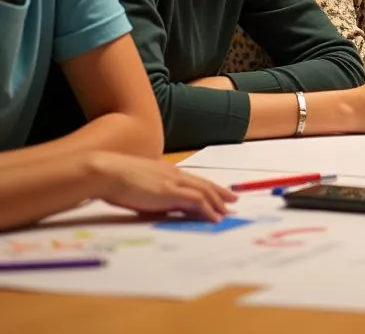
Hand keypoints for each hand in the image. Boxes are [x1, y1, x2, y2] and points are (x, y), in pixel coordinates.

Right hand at [86, 151, 236, 221]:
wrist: (108, 172)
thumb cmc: (116, 178)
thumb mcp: (138, 182)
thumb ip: (151, 189)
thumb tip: (155, 199)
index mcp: (167, 171)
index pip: (193, 179)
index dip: (208, 186)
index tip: (218, 193)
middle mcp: (174, 174)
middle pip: (204, 184)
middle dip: (219, 193)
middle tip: (232, 201)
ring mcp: (173, 182)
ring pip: (204, 191)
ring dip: (217, 203)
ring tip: (227, 213)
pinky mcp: (170, 192)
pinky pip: (196, 200)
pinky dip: (208, 209)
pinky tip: (214, 218)